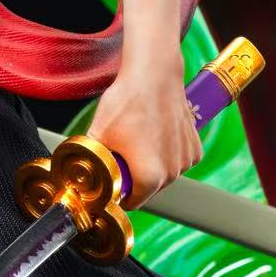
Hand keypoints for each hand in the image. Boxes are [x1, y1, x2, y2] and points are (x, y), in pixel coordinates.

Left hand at [89, 62, 202, 209]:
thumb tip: (80, 174)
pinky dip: (167, 155)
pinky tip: (155, 135)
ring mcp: (186, 161)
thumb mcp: (98, 133)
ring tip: (139, 140)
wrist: (155, 75)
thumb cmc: (127, 102)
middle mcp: (172, 173)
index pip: (131, 202)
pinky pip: (177, 162)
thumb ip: (89, 160)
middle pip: (148, 189)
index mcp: (148, 177)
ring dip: (152, 166)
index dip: (118, 193)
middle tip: (122, 155)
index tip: (112, 180)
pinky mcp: (195, 149)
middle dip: (134, 178)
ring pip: (163, 175)